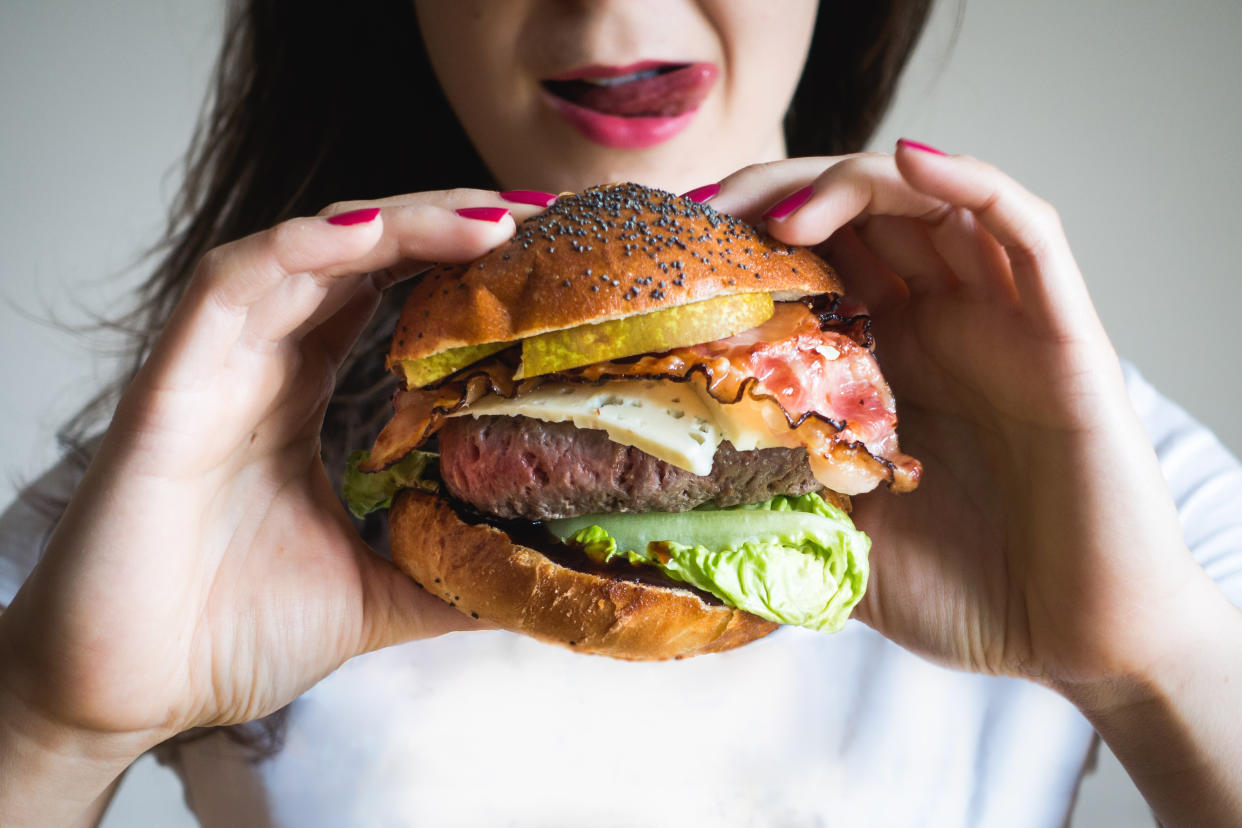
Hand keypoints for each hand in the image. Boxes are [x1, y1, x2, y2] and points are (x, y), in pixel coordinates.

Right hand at [0, 190, 545, 758]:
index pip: (386, 296)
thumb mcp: (377, 594)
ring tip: (485, 221)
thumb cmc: (228, 635)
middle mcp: (260, 364)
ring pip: (304, 252)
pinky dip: (298, 250)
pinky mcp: (170, 386)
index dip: (459, 264)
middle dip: (446, 224)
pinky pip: (231, 289)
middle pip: (358, 256)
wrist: (124, 694)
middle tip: (535, 219)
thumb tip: (537, 579)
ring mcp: (215, 366)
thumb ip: (450, 573)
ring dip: (395, 223)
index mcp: (301, 397)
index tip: (543, 256)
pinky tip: (368, 234)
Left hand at [704, 148, 1211, 687]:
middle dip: (778, 195)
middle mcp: (941, 327)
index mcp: (886, 364)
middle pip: (860, 216)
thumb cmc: (968, 596)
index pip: (814, 264)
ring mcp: (1001, 323)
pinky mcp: (1063, 335)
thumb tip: (677, 480)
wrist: (1079, 642)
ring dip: (851, 185)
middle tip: (710, 214)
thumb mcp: (841, 539)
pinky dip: (972, 184)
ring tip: (780, 213)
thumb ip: (781, 497)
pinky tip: (910, 164)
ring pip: (932, 204)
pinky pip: (1028, 231)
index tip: (680, 247)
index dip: (747, 239)